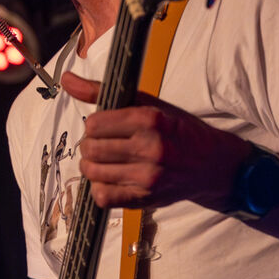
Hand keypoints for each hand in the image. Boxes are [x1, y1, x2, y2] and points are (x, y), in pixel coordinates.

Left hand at [61, 70, 247, 210]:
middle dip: (90, 146)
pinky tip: (110, 179)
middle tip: (102, 145)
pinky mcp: (145, 199)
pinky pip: (103, 197)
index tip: (103, 127)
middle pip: (91, 148)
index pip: (95, 124)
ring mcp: (147, 177)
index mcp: (150, 119)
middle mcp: (150, 148)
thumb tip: (67, 80)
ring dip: (92, 166)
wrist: (211, 165)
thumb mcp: (148, 104)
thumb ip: (103, 92)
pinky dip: (100, 188)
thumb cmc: (178, 131)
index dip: (94, 125)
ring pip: (93, 173)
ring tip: (104, 161)